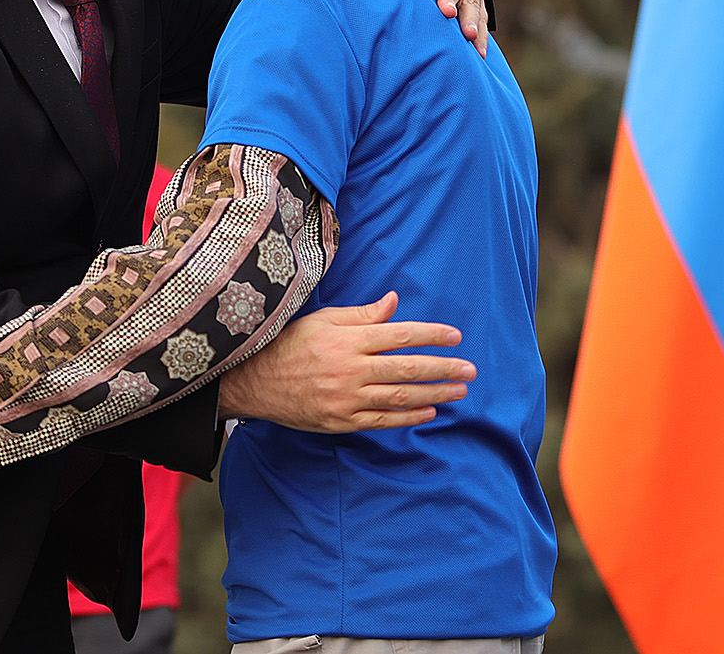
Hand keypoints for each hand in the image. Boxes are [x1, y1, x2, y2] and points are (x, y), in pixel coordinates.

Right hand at [218, 291, 474, 431]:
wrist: (253, 381)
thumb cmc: (289, 344)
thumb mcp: (323, 320)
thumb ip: (362, 314)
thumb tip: (395, 302)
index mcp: (348, 340)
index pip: (400, 335)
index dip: (431, 336)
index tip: (456, 337)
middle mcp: (350, 370)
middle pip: (406, 368)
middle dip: (443, 369)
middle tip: (470, 369)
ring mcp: (346, 399)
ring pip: (399, 397)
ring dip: (434, 394)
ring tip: (459, 392)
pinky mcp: (340, 421)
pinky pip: (381, 420)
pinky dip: (407, 417)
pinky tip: (429, 412)